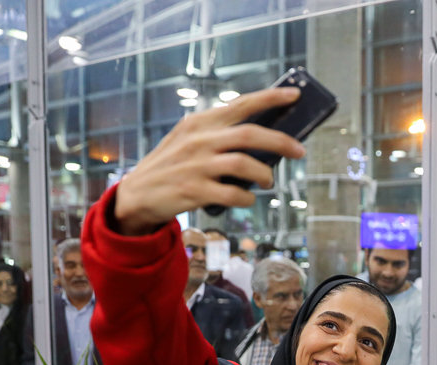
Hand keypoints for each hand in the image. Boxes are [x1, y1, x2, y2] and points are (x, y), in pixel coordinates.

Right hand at [114, 87, 306, 233]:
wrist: (136, 195)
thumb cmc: (172, 166)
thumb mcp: (189, 140)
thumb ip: (219, 135)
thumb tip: (266, 140)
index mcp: (200, 123)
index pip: (241, 104)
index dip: (271, 98)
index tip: (295, 94)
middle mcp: (199, 140)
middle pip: (250, 135)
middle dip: (281, 141)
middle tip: (299, 151)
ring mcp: (196, 166)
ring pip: (244, 165)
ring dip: (264, 174)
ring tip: (268, 181)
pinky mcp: (194, 191)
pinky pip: (233, 195)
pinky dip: (247, 198)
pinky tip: (247, 199)